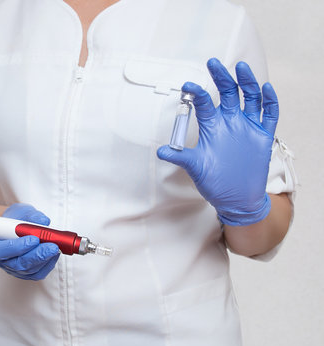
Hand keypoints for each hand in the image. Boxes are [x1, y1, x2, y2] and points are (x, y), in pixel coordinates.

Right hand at [0, 203, 59, 279]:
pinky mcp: (27, 273)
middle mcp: (3, 260)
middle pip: (19, 264)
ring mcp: (15, 268)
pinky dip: (48, 264)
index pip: (3, 251)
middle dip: (37, 255)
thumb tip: (43, 222)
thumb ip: (31, 216)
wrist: (16, 227)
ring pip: (30, 270)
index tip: (34, 239)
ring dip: (45, 259)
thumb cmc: (15, 219)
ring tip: (55, 248)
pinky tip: (54, 254)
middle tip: (51, 246)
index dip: (18, 247)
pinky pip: (38, 273)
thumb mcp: (21, 211)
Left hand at [157, 58, 278, 225]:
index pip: (205, 103)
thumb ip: (181, 157)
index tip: (187, 86)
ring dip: (247, 82)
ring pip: (250, 98)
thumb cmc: (215, 181)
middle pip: (228, 93)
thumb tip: (161, 151)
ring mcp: (247, 127)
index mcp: (212, 126)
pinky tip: (267, 88)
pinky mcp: (262, 136)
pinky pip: (269, 115)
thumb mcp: (195, 168)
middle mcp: (230, 122)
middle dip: (221, 77)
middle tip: (213, 63)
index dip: (197, 93)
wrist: (236, 198)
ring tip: (241, 68)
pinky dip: (270, 101)